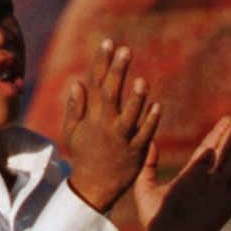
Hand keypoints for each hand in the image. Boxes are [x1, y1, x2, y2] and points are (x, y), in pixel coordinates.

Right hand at [61, 40, 161, 212]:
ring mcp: (121, 139)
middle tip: (124, 50)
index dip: (101, 62)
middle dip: (117, 71)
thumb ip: (75, 108)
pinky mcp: (136, 152)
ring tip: (142, 81)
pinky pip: (144, 135)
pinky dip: (150, 122)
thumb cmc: (84, 156)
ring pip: (129, 116)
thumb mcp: (72, 132)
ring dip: (135, 99)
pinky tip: (157, 106)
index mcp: (92, 117)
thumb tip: (77, 82)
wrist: (94, 189)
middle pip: (111, 94)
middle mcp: (105, 125)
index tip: (107, 41)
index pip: (96, 84)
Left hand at [137, 111, 230, 230]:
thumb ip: (149, 165)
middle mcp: (208, 181)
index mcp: (192, 175)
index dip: (218, 133)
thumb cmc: (154, 219)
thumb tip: (148, 141)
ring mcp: (218, 193)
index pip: (209, 148)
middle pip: (226, 151)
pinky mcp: (225, 208)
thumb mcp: (146, 187)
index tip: (227, 117)